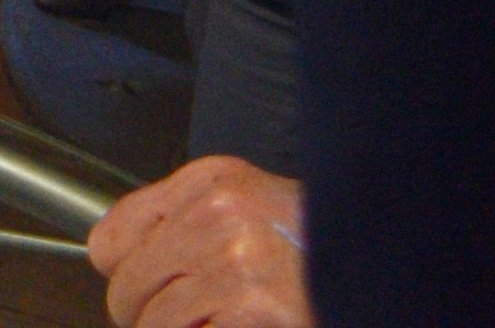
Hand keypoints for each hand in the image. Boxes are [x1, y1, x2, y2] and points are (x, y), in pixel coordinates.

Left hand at [88, 157, 308, 327]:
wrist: (386, 263)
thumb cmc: (321, 246)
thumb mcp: (248, 208)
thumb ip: (183, 221)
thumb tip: (108, 255)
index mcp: (213, 181)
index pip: (112, 236)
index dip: (126, 273)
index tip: (146, 287)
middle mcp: (220, 212)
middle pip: (127, 287)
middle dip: (150, 316)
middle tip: (196, 317)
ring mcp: (237, 262)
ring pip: (153, 324)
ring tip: (225, 320)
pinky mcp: (254, 307)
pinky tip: (249, 324)